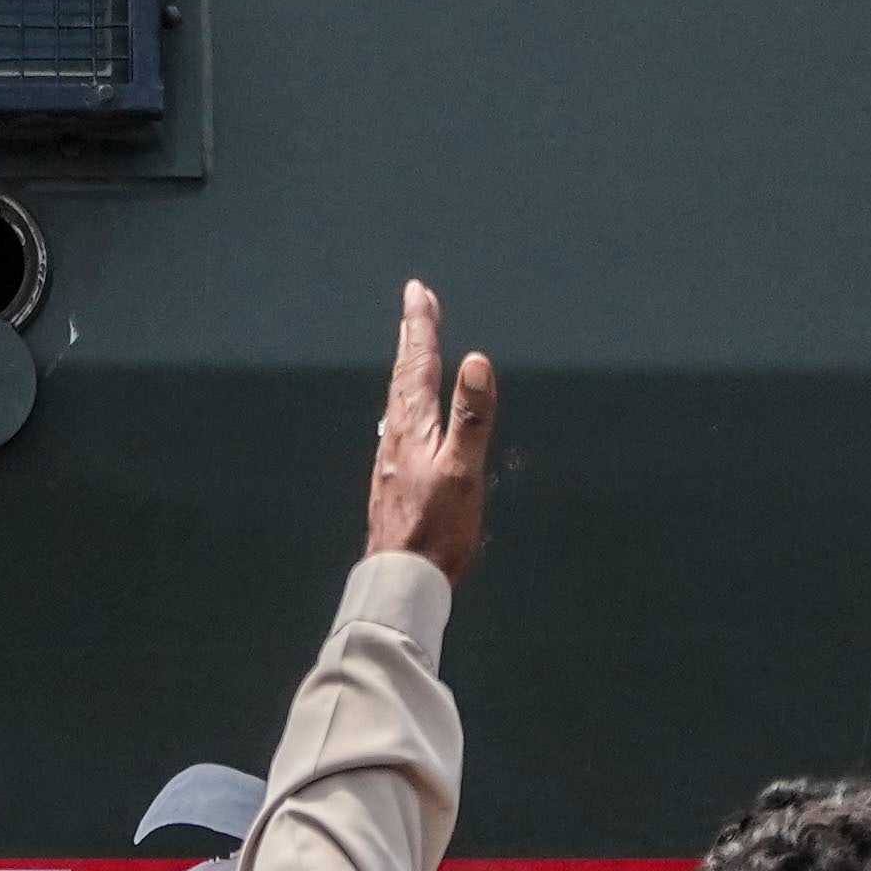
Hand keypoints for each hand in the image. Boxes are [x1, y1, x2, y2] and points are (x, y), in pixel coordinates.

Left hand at [363, 277, 498, 581]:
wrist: (402, 577)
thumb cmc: (437, 529)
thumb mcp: (463, 470)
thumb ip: (471, 417)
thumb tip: (477, 362)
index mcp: (413, 427)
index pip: (418, 365)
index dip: (421, 327)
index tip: (418, 293)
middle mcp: (397, 435)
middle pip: (403, 375)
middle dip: (412, 337)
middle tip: (414, 304)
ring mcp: (392, 457)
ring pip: (398, 398)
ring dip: (407, 365)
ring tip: (410, 347)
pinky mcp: (394, 478)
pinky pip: (399, 422)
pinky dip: (406, 400)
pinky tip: (406, 415)